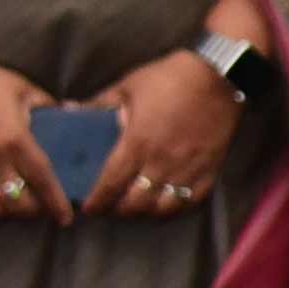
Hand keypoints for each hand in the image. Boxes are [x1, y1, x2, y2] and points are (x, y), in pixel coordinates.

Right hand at [0, 52, 67, 222]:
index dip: (57, 203)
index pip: (43, 181)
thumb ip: (45, 104)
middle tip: (42, 204)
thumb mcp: (18, 86)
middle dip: (36, 210)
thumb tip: (66, 116)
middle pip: (21, 204)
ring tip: (17, 204)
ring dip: (9, 211)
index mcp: (14, 140)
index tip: (66, 217)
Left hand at [83, 45, 243, 218]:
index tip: (89, 206)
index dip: (97, 200)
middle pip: (136, 204)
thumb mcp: (128, 85)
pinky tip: (167, 202)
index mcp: (138, 142)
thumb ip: (99, 103)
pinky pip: (191, 201)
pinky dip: (176, 207)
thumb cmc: (170, 78)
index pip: (111, 183)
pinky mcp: (210, 170)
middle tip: (111, 205)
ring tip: (138, 205)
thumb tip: (70, 110)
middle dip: (119, 209)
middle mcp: (162, 162)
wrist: (219, 76)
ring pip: (163, 209)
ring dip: (147, 211)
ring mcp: (188, 169)